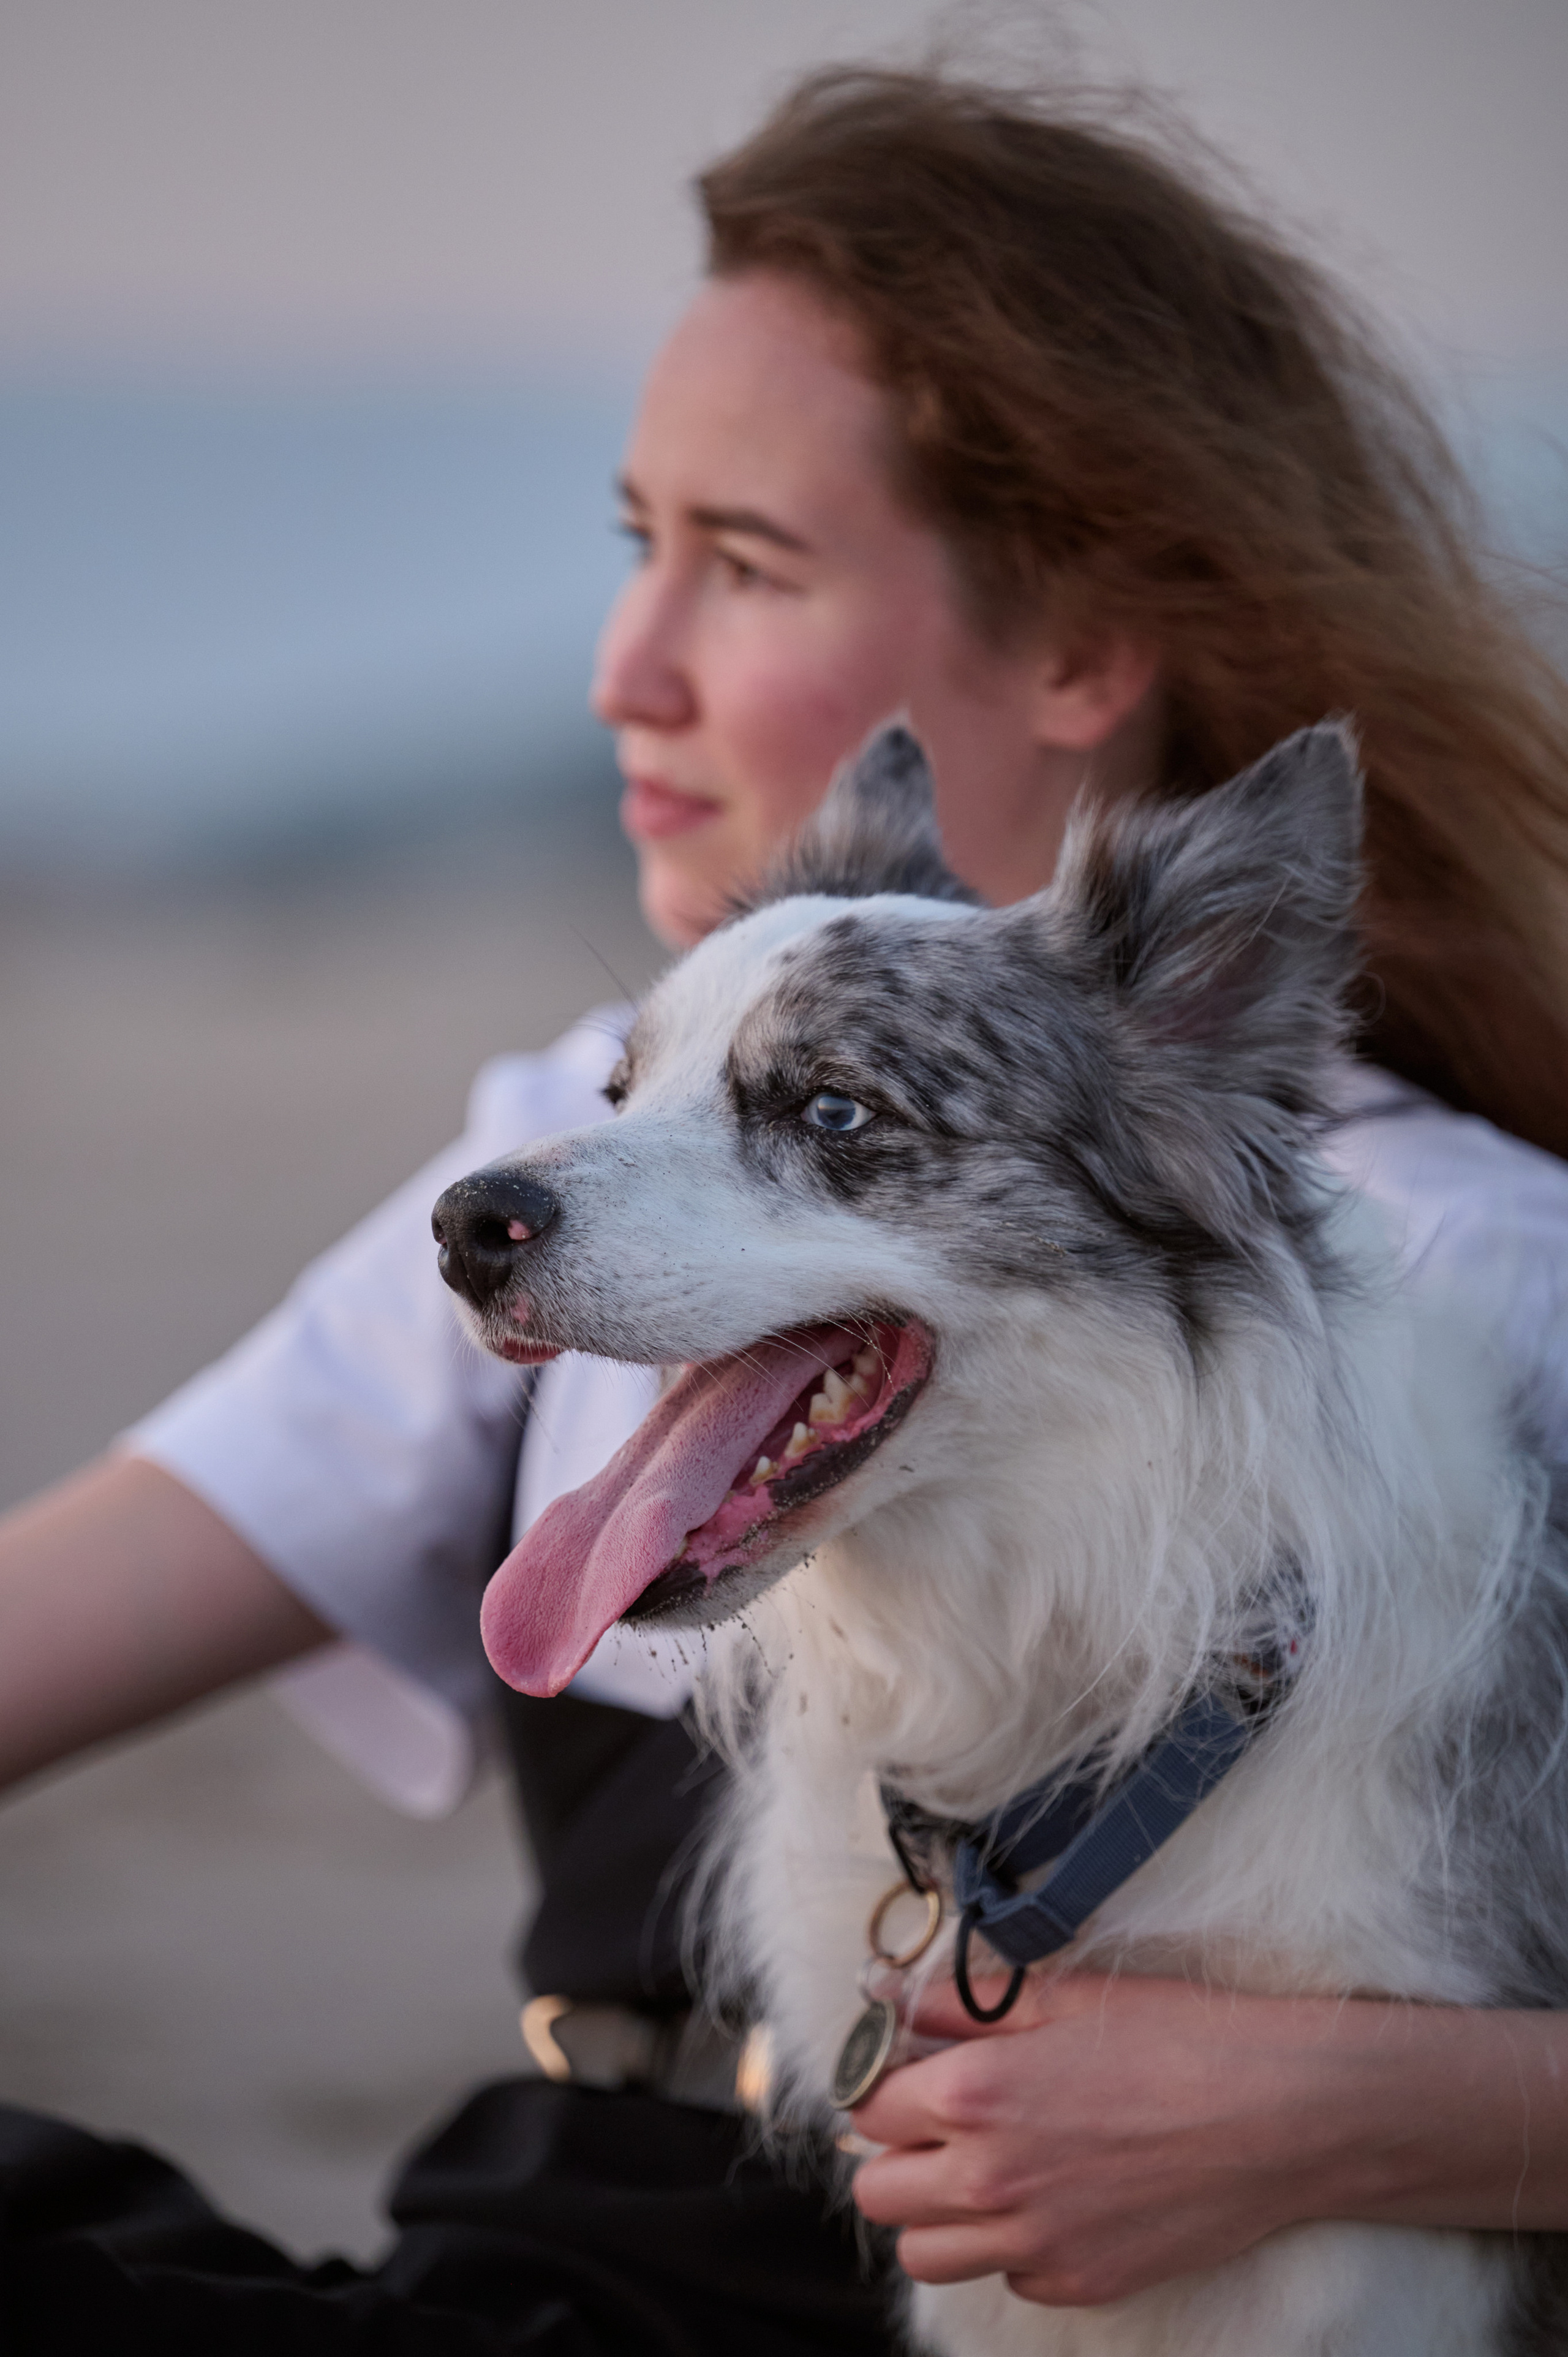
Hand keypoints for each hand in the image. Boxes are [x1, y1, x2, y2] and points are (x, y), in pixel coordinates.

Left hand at [848, 1968, 1563, 2307]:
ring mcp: (1034, 2244)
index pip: (867, 2107)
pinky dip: (1012, 2247)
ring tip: (985, 2171)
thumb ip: (962, 2001)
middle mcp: (990, 2179)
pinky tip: (1055, 2198)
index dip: (885, 2084)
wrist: (1280, 2113)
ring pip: (924, 2254)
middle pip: (877, 2191)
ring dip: (937, 2214)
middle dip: (897, 2155)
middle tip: (941, 2125)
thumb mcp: (1063, 1995)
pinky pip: (1005, 2277)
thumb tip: (889, 1996)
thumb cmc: (1179, 2039)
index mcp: (975, 2095)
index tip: (913, 2073)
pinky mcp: (1080, 2283)